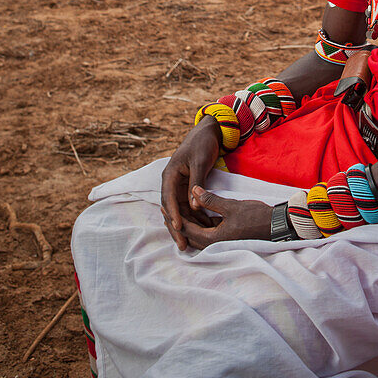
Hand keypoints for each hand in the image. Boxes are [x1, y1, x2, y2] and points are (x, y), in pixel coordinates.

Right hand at [160, 116, 221, 250]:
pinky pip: (188, 207)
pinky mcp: (187, 189)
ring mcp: (178, 187)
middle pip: (171, 209)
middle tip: (183, 245)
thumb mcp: (200, 162)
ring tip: (191, 244)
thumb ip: (196, 183)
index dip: (172, 214)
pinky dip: (193, 217)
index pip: (168, 198)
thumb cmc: (202, 144)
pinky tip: (201, 229)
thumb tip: (193, 206)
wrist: (209, 132)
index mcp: (169, 174)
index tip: (179, 228)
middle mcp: (171, 183)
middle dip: (176, 228)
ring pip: (179, 211)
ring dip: (185, 226)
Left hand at [161, 188, 271, 248]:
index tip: (162, 207)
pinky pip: (207, 232)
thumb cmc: (256, 216)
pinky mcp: (226, 236)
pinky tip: (194, 212)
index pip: (188, 229)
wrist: (276, 225)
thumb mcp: (232, 206)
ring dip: (187, 223)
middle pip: (190, 235)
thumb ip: (211, 200)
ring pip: (198, 234)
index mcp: (214, 239)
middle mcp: (216, 244)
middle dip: (177, 222)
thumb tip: (193, 191)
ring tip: (175, 209)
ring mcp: (221, 241)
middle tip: (163, 210)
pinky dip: (198, 223)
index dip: (174, 218)